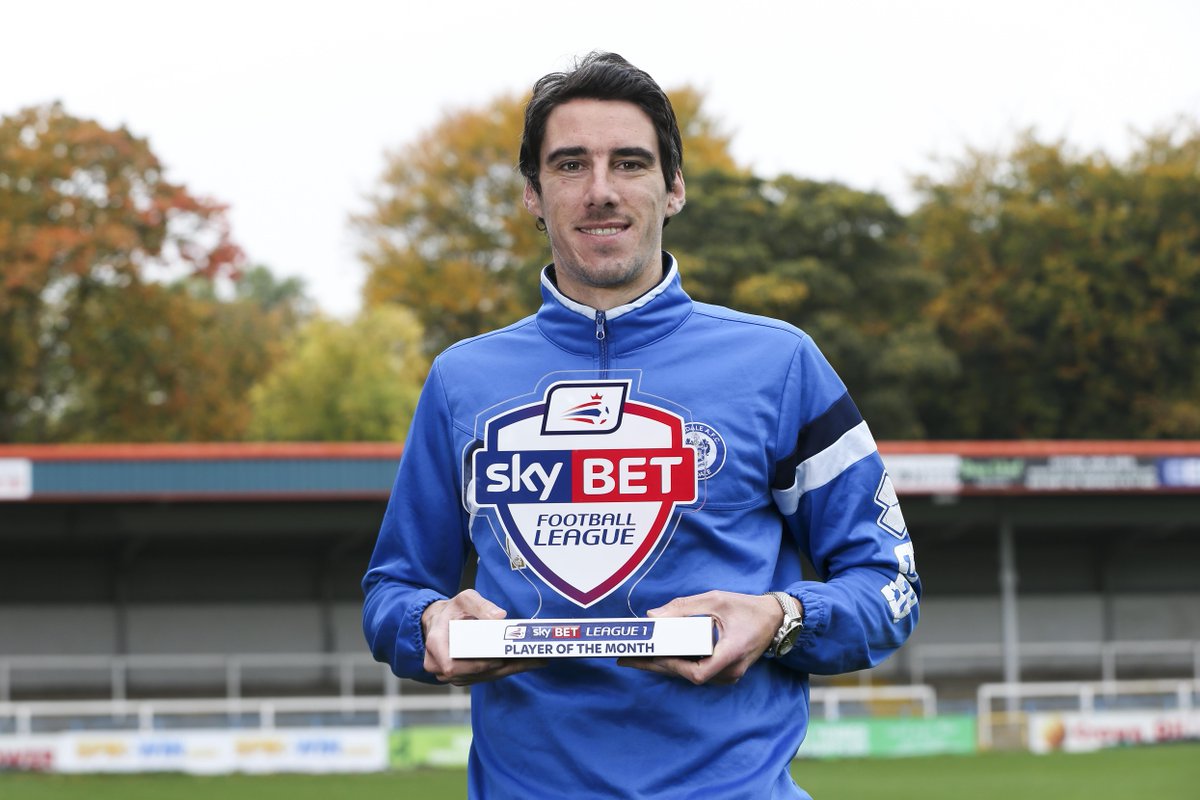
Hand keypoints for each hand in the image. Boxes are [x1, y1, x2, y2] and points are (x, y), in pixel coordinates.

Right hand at [421, 589, 548, 685]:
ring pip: (483, 677)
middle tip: (533, 659)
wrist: (439, 621)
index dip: (476, 666)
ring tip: (536, 660)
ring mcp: (452, 674)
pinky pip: (486, 676)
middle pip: (475, 674)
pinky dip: (506, 669)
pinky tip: (526, 661)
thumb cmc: (452, 609)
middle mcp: (440, 664)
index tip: (498, 659)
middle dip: (505, 667)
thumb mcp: (464, 599)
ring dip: (510, 669)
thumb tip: (500, 616)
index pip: (452, 666)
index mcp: (436, 644)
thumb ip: (481, 605)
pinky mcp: (464, 676)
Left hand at [617, 590, 784, 684]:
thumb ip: (683, 608)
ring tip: (637, 657)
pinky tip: (660, 656)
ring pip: (690, 675)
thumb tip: (653, 616)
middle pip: (687, 676)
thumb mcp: (715, 599)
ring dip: (664, 666)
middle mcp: (730, 670)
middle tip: (627, 658)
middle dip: (655, 666)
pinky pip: (697, 671)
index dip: (672, 666)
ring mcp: (729, 675)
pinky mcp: (726, 672)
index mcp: (731, 652)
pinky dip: (677, 663)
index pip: (697, 672)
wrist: (775, 618)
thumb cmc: (746, 607)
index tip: (652, 655)